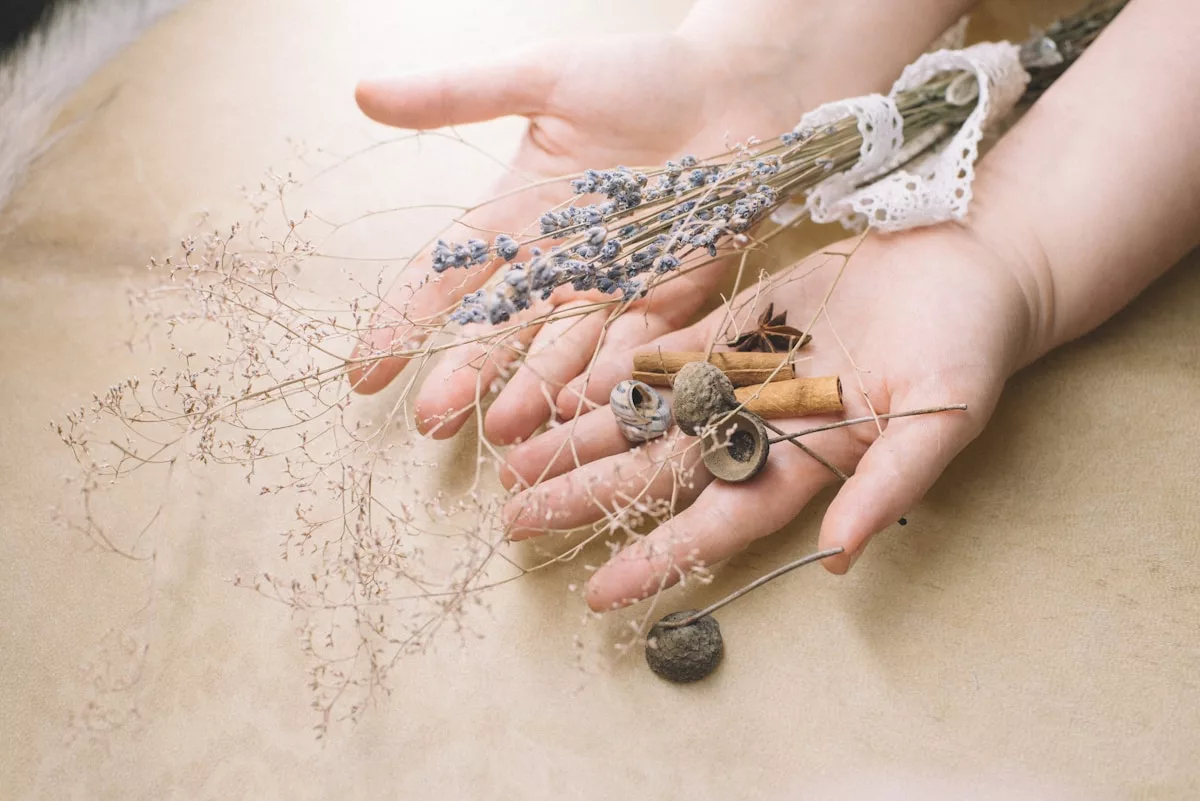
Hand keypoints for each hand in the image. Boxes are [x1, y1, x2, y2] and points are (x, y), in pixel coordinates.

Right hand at [346, 29, 809, 445]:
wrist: (737, 83)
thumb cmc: (642, 73)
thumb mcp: (541, 78)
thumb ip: (455, 95)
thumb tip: (363, 93)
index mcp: (517, 215)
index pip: (446, 277)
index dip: (404, 322)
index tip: (363, 371)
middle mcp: (557, 263)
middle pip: (500, 328)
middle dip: (464, 374)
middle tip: (431, 421)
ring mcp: (613, 286)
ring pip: (562, 348)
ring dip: (532, 390)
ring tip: (501, 427)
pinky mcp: (670, 298)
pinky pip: (636, 343)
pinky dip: (612, 372)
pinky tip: (583, 404)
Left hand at [499, 223, 1039, 609]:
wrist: (971, 258)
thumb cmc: (970, 343)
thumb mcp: (941, 417)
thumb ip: (889, 484)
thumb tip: (841, 558)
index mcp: (808, 465)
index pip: (720, 523)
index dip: (660, 558)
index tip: (597, 593)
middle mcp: (765, 428)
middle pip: (662, 470)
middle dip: (590, 495)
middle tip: (516, 518)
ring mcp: (746, 375)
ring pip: (651, 414)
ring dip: (586, 434)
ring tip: (514, 454)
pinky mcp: (740, 323)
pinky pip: (667, 350)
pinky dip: (617, 367)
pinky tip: (563, 382)